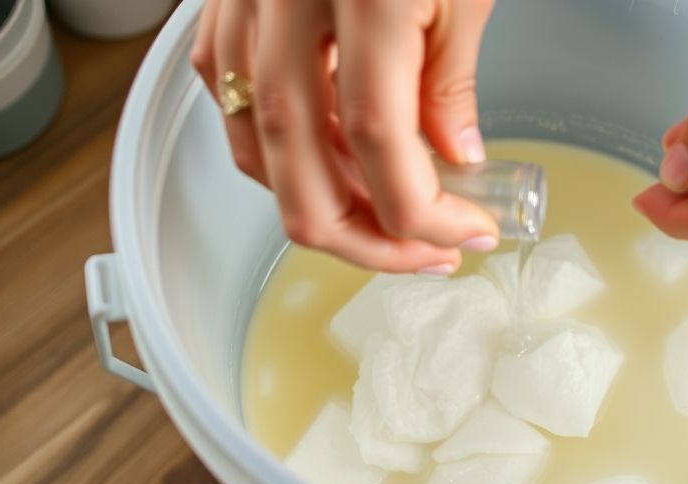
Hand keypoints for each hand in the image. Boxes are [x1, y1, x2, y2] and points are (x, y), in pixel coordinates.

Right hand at [191, 0, 498, 273]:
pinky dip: (273, 145)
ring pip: (253, 142)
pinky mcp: (224, 0)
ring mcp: (244, 3)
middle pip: (295, 164)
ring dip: (316, 199)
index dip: (420, 211)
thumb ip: (451, 81)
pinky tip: (327, 158)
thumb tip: (455, 161)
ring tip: (382, 213)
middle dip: (360, 238)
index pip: (377, 139)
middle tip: (419, 255)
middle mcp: (286, 3)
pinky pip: (228, 95)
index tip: (464, 234)